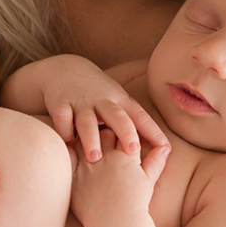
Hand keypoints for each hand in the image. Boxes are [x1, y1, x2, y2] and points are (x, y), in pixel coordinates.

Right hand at [41, 56, 168, 162]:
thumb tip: (159, 148)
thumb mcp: (117, 100)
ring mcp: (80, 101)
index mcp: (119, 100)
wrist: (64, 69)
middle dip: (125, 132)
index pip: (139, 116)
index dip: (153, 131)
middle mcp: (102, 100)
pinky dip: (64, 131)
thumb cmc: (97, 93)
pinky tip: (67, 144)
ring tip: (95, 157)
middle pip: (116, 116)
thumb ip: (132, 120)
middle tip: (132, 151)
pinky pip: (62, 118)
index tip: (165, 148)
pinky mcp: (60, 102)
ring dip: (91, 137)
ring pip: (87, 120)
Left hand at [69, 128, 168, 226]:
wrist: (118, 226)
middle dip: (104, 130)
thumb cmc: (135, 205)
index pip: (122, 130)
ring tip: (85, 139)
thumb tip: (165, 147)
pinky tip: (69, 151)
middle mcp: (106, 157)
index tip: (119, 129)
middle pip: (103, 132)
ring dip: (85, 138)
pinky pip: (67, 157)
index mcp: (125, 156)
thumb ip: (156, 161)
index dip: (121, 128)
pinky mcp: (74, 178)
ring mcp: (88, 167)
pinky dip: (68, 151)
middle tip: (101, 130)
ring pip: (84, 141)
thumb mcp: (149, 181)